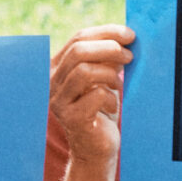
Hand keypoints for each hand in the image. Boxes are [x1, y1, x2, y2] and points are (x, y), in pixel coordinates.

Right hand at [50, 26, 133, 163]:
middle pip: (78, 51)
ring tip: (119, 86)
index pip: (78, 38)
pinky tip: (112, 108)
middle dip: (109, 49)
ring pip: (84, 71)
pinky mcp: (71, 118)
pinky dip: (111, 98)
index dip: (106, 32)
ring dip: (110, 75)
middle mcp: (51, 82)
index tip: (130, 34)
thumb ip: (107, 57)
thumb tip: (126, 37)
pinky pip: (96, 95)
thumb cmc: (102, 110)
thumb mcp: (104, 77)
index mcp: (57, 67)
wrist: (97, 148)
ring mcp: (58, 100)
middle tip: (130, 56)